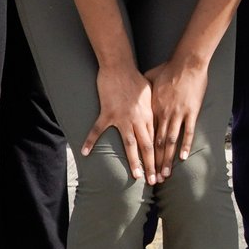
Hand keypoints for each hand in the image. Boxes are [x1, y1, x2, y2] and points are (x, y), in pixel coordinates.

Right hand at [89, 60, 156, 184]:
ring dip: (134, 161)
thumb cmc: (136, 79)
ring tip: (136, 176)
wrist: (120, 67)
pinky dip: (90, 141)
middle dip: (152, 165)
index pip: (157, 140)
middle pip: (147, 146)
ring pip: (130, 144)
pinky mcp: (107, 113)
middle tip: (154, 181)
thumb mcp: (150, 94)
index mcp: (149, 115)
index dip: (161, 156)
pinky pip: (98, 130)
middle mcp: (138, 119)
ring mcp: (122, 118)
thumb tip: (157, 121)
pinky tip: (84, 152)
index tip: (164, 169)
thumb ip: (152, 110)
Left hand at [146, 54, 208, 180]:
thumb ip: (144, 91)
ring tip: (165, 175)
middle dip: (154, 163)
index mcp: (152, 109)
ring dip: (167, 160)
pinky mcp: (191, 111)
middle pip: (156, 144)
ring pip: (170, 142)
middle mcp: (163, 115)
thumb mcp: (150, 79)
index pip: (145, 136)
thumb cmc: (168, 69)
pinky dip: (185, 145)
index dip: (142, 153)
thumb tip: (136, 94)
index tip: (140, 167)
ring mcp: (177, 114)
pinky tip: (182, 157)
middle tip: (152, 179)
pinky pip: (187, 131)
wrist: (186, 62)